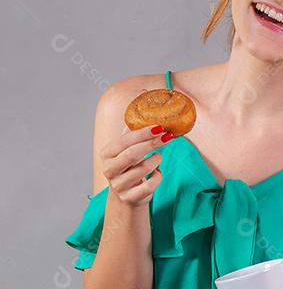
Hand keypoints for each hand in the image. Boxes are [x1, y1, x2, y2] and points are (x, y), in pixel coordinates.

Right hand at [101, 92, 171, 206]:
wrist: (126, 194)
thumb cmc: (130, 163)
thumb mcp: (129, 143)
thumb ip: (135, 121)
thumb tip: (143, 91)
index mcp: (107, 152)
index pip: (124, 140)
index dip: (143, 133)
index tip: (160, 126)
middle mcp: (109, 169)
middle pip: (132, 155)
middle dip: (152, 144)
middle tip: (168, 136)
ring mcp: (118, 185)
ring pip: (142, 170)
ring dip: (156, 161)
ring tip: (158, 158)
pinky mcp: (129, 197)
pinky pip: (149, 186)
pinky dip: (157, 178)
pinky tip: (156, 173)